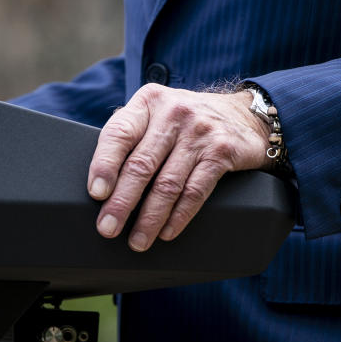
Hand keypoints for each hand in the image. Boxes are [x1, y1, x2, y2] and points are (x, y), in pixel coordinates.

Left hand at [87, 84, 270, 251]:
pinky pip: (195, 191)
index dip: (104, 165)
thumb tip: (101, 185)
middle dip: (122, 202)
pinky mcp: (222, 152)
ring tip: (138, 240)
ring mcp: (200, 132)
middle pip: (142, 164)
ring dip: (150, 218)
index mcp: (149, 101)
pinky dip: (179, 216)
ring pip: (168, 183)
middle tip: (108, 228)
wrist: (244, 116)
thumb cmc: (189, 122)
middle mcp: (174, 113)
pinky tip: (167, 231)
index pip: (119, 133)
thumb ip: (133, 136)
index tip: (96, 193)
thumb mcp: (159, 114)